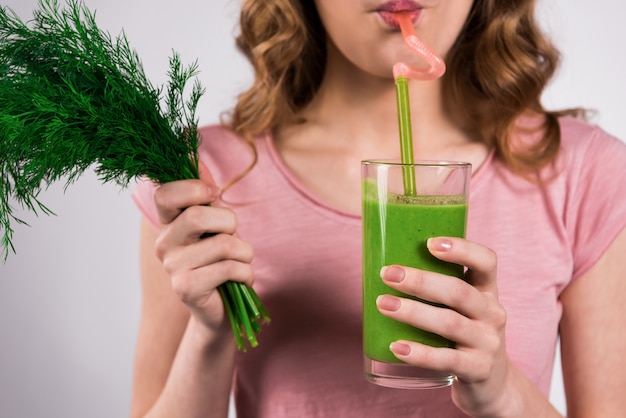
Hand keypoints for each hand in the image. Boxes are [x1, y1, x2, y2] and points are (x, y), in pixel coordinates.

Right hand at [153, 164, 253, 333]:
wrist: (225, 310)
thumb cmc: (223, 261)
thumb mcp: (217, 225)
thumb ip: (206, 194)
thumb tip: (196, 159)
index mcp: (169, 222)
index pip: (165, 193)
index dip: (193, 187)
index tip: (214, 195)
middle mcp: (163, 243)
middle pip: (197, 216)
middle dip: (229, 222)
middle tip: (233, 236)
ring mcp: (172, 267)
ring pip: (223, 244)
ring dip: (244, 252)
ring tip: (240, 263)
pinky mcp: (185, 288)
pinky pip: (229, 268)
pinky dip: (246, 272)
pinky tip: (239, 279)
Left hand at [377, 237, 513, 416]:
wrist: (492, 384)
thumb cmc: (463, 333)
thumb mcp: (462, 307)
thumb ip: (437, 288)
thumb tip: (386, 268)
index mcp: (487, 290)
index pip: (486, 262)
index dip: (462, 249)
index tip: (430, 243)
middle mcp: (492, 313)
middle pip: (458, 292)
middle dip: (420, 281)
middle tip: (388, 274)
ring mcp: (487, 343)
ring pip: (449, 323)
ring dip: (413, 312)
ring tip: (384, 304)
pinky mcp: (478, 369)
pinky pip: (446, 359)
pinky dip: (419, 353)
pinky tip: (396, 346)